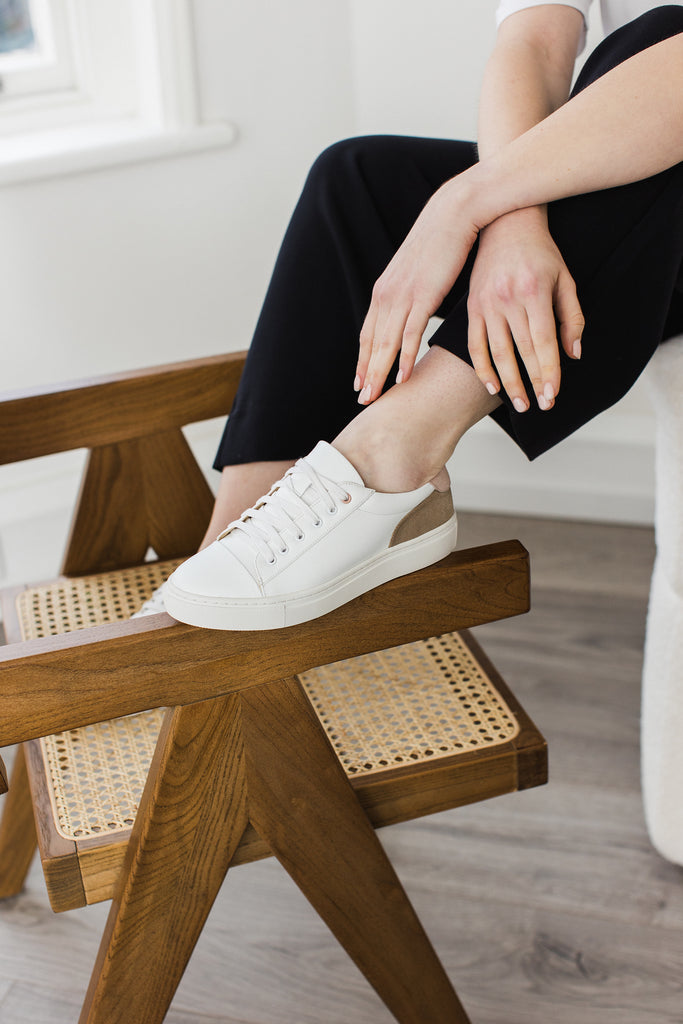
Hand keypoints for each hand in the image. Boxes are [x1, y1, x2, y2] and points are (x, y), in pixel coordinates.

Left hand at [355, 177, 478, 403]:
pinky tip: (402, 377)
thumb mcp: (420, 272)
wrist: (455, 212)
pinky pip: (410, 334)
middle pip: (371, 344)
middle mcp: (386, 295)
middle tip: (363, 400)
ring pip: (385, 343)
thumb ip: (414, 294)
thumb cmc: (442, 242)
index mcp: (384, 290)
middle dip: (366, 374)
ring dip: (379, 373)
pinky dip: (404, 357)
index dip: (363, 360)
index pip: (368, 333)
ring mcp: (402, 295)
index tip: (360, 381)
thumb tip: (417, 311)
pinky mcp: (422, 295)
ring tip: (375, 397)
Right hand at [466, 209, 584, 410]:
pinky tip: (492, 386)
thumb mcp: (565, 280)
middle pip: (521, 352)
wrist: (505, 224)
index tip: (553, 395)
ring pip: (497, 352)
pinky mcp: (472, 307)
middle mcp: (508, 299)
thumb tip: (572, 354)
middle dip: (532, 383)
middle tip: (541, 407)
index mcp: (534, 291)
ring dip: (508, 382)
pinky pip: (475, 344)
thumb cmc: (541, 253)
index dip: (548, 371)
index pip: (543, 341)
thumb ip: (572, 318)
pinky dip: (482, 368)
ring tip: (519, 404)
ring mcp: (486, 304)